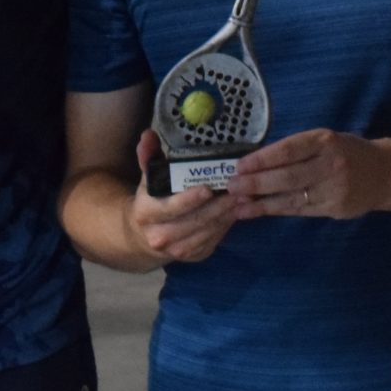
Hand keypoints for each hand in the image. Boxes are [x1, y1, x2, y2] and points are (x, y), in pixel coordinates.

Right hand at [129, 130, 238, 262]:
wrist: (143, 237)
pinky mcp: (194, 256)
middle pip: (195, 220)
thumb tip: (149, 135)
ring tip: (246, 197)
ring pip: (208, 231)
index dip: (190, 200)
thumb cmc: (150, 200)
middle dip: (220, 205)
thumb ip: (148, 156)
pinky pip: (214, 239)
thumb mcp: (147, 179)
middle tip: (241, 188)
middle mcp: (160, 237)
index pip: (170, 208)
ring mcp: (178, 250)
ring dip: (228, 214)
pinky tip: (239, 210)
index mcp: (146, 215)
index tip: (208, 188)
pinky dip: (228, 224)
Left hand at [228, 129, 390, 220]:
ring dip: (261, 202)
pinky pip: (299, 210)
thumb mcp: (325, 140)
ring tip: (237, 204)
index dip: (262, 159)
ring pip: (291, 197)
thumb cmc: (346, 152)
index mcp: (325, 141)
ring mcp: (334, 189)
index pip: (288, 150)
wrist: (384, 173)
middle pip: (288, 176)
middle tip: (231, 186)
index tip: (239, 165)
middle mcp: (331, 164)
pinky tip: (255, 212)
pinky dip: (274, 211)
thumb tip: (255, 161)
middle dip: (256, 183)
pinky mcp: (334, 208)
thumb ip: (297, 149)